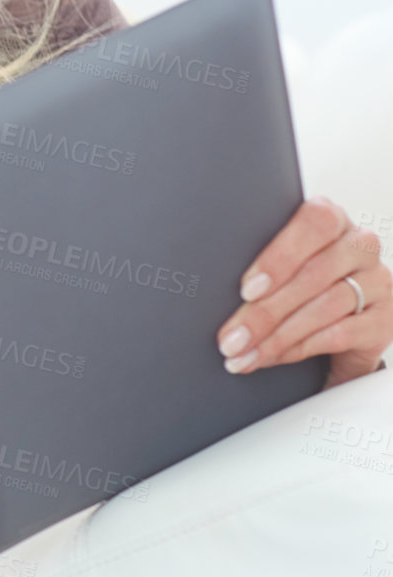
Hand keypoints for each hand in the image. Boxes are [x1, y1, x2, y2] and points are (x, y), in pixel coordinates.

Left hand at [217, 197, 391, 388]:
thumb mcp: (274, 263)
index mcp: (330, 220)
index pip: (315, 222)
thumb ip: (256, 263)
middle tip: (229, 339)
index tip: (246, 289)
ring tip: (243, 354)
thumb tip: (201, 285)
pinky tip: (273, 357)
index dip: (280, 256)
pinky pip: (342, 333)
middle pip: (314, 275)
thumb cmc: (291, 281)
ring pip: (326, 306)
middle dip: (264, 312)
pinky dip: (300, 348)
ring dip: (276, 336)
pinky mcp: (385, 319)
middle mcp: (360, 245)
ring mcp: (377, 281)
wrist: (336, 322)